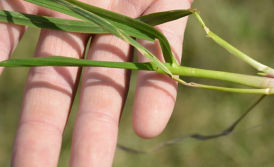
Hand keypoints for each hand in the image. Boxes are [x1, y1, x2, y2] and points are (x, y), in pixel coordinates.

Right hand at [0, 0, 192, 165]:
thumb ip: (8, 22)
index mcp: (54, 16)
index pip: (42, 78)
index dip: (34, 122)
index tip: (25, 163)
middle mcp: (92, 23)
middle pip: (77, 88)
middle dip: (62, 134)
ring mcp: (128, 18)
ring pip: (118, 78)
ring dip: (103, 126)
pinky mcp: (166, 8)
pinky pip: (166, 46)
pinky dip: (159, 85)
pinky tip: (149, 125)